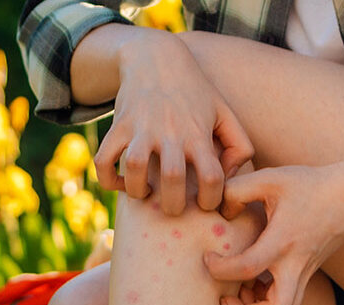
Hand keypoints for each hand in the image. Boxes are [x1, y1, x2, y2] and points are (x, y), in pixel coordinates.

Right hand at [93, 32, 253, 215]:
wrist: (156, 58)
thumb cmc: (195, 92)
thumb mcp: (225, 112)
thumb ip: (240, 146)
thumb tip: (228, 180)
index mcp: (199, 133)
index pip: (212, 177)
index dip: (211, 200)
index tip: (206, 203)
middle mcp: (170, 132)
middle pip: (173, 178)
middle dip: (174, 205)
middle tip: (175, 207)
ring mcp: (141, 128)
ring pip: (135, 169)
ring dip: (138, 191)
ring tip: (146, 193)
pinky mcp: (118, 126)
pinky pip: (104, 159)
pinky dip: (107, 179)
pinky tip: (121, 182)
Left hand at [204, 164, 343, 304]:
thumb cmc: (309, 185)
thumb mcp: (270, 178)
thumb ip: (236, 190)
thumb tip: (220, 213)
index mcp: (283, 240)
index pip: (246, 268)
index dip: (219, 269)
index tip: (208, 258)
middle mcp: (296, 264)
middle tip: (225, 299)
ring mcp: (304, 274)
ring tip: (237, 292)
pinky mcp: (306, 276)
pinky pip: (288, 304)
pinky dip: (266, 304)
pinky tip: (251, 283)